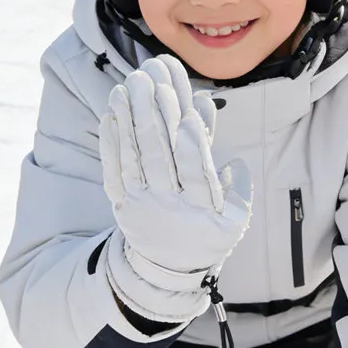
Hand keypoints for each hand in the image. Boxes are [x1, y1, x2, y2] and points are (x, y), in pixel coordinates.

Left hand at [98, 56, 251, 323]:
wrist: (168, 270)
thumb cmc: (207, 235)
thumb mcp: (233, 219)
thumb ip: (236, 187)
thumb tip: (233, 159)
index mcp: (201, 209)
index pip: (195, 173)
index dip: (191, 145)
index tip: (187, 115)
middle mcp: (168, 204)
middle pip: (159, 156)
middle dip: (154, 114)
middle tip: (150, 78)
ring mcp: (141, 203)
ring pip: (134, 156)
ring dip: (130, 118)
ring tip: (128, 84)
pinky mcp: (120, 202)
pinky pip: (113, 170)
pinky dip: (111, 142)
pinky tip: (111, 114)